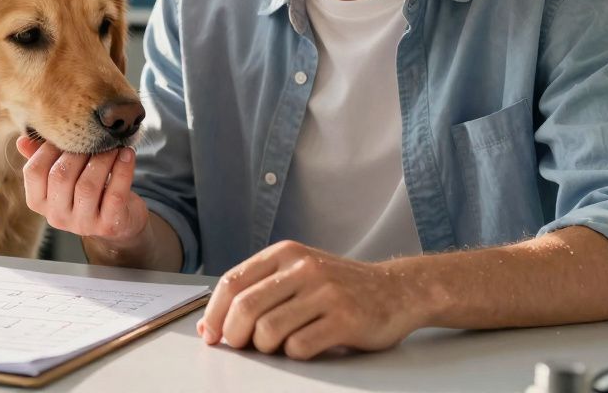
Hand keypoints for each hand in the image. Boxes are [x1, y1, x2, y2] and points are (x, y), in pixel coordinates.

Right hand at [16, 135, 148, 245]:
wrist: (119, 221)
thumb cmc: (87, 190)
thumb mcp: (64, 175)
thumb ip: (43, 158)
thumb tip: (22, 140)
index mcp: (38, 202)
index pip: (33, 171)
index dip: (49, 148)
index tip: (67, 134)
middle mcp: (56, 216)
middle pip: (61, 176)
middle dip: (79, 151)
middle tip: (94, 138)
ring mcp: (82, 224)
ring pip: (88, 186)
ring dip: (102, 159)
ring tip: (113, 145)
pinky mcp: (109, 225)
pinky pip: (115, 194)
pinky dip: (123, 170)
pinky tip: (127, 154)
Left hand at [196, 240, 425, 358]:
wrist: (396, 290)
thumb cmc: (339, 286)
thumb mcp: (297, 272)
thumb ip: (258, 290)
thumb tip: (211, 324)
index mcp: (286, 253)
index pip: (233, 282)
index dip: (214, 313)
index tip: (211, 334)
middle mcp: (303, 268)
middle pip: (245, 308)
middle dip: (234, 335)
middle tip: (241, 346)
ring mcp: (325, 292)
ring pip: (268, 330)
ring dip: (265, 347)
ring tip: (279, 344)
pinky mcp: (345, 319)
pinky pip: (299, 347)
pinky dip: (294, 354)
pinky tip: (306, 345)